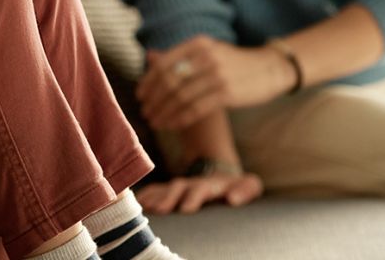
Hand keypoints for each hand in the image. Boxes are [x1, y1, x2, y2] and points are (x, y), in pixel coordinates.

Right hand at [136, 172, 262, 213]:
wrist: (222, 174)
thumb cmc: (237, 186)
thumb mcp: (249, 184)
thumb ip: (246, 189)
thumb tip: (232, 199)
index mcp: (211, 184)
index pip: (201, 188)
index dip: (193, 196)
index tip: (186, 209)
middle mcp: (192, 183)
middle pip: (178, 187)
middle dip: (169, 197)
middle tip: (161, 210)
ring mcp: (179, 185)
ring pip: (163, 189)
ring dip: (153, 198)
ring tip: (143, 209)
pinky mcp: (170, 189)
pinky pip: (154, 191)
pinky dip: (145, 196)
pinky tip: (135, 203)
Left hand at [137, 35, 295, 129]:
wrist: (270, 68)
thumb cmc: (234, 62)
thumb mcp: (208, 51)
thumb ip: (180, 56)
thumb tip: (150, 57)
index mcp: (198, 44)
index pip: (164, 64)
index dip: (148, 82)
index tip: (140, 96)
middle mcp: (206, 57)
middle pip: (170, 82)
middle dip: (154, 100)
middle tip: (145, 112)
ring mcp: (217, 75)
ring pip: (180, 97)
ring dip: (164, 112)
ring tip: (155, 122)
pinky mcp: (227, 93)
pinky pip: (196, 109)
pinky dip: (180, 118)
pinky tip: (172, 124)